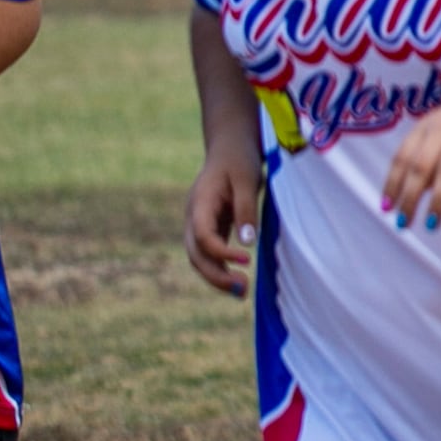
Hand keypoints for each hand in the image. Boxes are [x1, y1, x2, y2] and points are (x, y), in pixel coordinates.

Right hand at [184, 149, 264, 296]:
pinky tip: (239, 280)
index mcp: (200, 203)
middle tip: (242, 290)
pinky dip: (221, 268)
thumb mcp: (247, 179)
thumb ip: (245, 209)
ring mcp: (199, 223)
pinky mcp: (210, 227)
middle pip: (195, 254)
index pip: (203, 236)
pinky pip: (209, 253)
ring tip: (241, 293)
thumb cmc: (239, 160)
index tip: (247, 259)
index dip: (221, 252)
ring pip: (199, 257)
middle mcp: (194, 217)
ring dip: (217, 277)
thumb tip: (247, 242)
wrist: (229, 147)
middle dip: (215, 275)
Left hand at [380, 75, 440, 233]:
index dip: (392, 183)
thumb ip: (429, 158)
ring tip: (431, 224)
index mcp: (425, 128)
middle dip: (410, 197)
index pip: (401, 158)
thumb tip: (416, 192)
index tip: (386, 208)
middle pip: (420, 167)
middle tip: (403, 223)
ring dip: (437, 200)